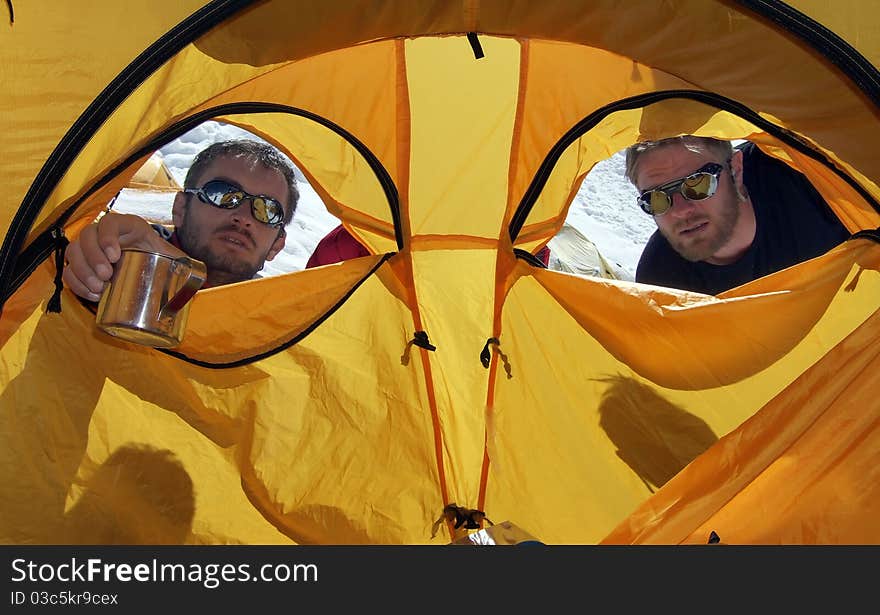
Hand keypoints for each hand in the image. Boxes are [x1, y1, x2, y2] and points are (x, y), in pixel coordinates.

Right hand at [62, 213, 184, 301]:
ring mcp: (89, 247)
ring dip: (82, 270)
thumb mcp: (170, 255)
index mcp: (126, 225)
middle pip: (86, 237)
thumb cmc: (158, 256)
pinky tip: (91, 293)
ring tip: (98, 287)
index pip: (108, 223)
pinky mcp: (81, 264)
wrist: (146, 262)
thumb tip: (202, 275)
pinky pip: (69, 269)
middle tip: (106, 276)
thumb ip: (186, 262)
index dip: (107, 237)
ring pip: (73, 252)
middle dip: (92, 257)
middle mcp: (103, 232)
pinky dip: (76, 282)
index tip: (115, 256)